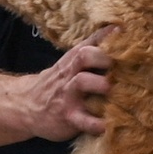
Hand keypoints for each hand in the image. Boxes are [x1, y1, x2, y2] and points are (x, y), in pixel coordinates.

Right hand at [18, 26, 117, 140]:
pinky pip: (83, 120)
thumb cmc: (57, 82)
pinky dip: (96, 123)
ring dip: (101, 84)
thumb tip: (117, 28)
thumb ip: (92, 47)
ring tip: (116, 90)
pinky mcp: (68, 117)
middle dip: (104, 57)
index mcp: (73, 59)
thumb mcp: (69, 62)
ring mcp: (68, 94)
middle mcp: (70, 73)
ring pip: (82, 82)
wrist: (25, 106)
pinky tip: (108, 126)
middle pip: (84, 55)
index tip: (127, 34)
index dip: (108, 37)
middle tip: (125, 64)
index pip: (90, 41)